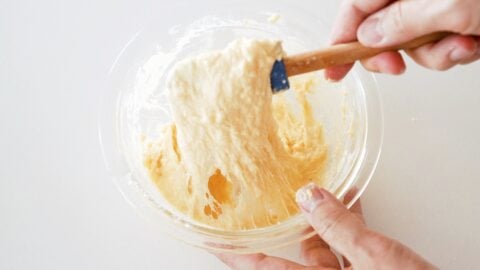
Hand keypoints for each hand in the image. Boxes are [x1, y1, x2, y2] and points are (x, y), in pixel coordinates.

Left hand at [215, 184, 436, 269]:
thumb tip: (308, 196)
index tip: (212, 239)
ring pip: (329, 249)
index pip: (263, 269)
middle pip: (299, 254)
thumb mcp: (377, 259)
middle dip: (292, 221)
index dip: (234, 253)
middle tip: (273, 197)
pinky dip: (351, 225)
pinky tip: (351, 202)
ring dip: (328, 217)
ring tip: (321, 188)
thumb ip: (340, 228)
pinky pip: (351, 250)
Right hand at [325, 0, 479, 80]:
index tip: (332, 68)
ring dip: (436, 55)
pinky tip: (473, 41)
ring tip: (462, 42)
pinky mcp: (453, 23)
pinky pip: (437, 48)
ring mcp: (434, 9)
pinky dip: (454, 52)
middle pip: (380, 31)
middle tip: (397, 66)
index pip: (356, 8)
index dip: (341, 39)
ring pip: (412, 46)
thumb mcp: (446, 5)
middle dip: (393, 54)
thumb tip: (368, 36)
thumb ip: (402, 21)